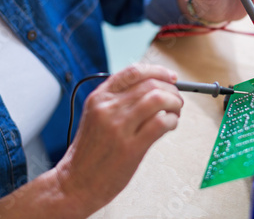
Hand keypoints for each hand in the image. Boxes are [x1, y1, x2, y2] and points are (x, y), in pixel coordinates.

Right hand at [54, 64, 182, 215]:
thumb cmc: (91, 151)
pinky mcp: (130, 147)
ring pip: (158, 99)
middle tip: (177, 100)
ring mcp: (119, 127)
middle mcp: (108, 108)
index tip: (171, 77)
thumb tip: (154, 88)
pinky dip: (172, 120)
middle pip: (150, 84)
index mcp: (99, 97)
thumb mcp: (96, 116)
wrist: (76, 182)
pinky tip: (171, 125)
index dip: (158, 71)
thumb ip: (118, 100)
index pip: (133, 72)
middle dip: (171, 90)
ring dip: (174, 103)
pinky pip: (161, 123)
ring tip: (175, 112)